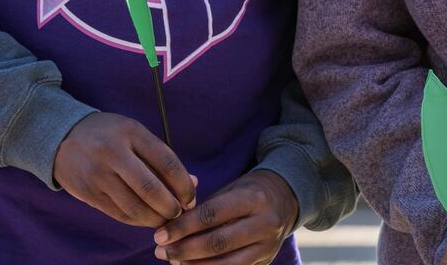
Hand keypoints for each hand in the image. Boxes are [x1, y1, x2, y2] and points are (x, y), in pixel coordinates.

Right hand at [53, 112, 196, 228]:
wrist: (63, 137)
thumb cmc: (109, 136)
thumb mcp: (135, 134)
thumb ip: (162, 158)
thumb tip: (194, 183)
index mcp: (131, 132)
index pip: (167, 162)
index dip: (184, 185)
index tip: (191, 198)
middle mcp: (113, 152)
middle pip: (151, 188)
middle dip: (171, 207)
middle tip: (180, 213)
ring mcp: (98, 174)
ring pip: (135, 207)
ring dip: (156, 219)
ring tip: (165, 219)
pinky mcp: (89, 193)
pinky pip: (120, 214)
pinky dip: (138, 221)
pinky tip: (147, 220)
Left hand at [153, 169, 298, 262]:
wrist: (286, 199)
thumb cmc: (249, 192)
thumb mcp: (231, 189)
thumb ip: (204, 208)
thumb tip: (171, 229)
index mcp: (253, 198)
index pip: (211, 215)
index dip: (183, 227)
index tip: (160, 234)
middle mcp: (264, 223)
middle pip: (218, 243)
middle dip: (184, 250)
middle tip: (161, 251)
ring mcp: (268, 246)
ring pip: (226, 264)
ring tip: (173, 261)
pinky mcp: (266, 261)